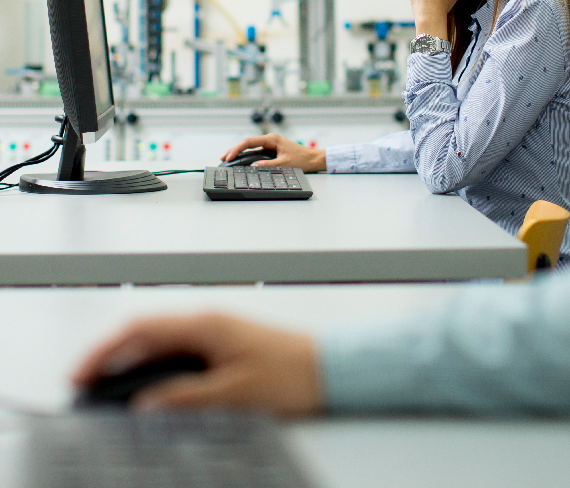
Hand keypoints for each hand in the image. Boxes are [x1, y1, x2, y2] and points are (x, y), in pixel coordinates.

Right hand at [71, 313, 320, 415]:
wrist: (330, 367)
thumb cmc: (292, 373)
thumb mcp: (232, 394)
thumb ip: (185, 399)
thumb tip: (144, 406)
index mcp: (206, 324)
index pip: (140, 328)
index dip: (104, 350)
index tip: (80, 374)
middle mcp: (209, 321)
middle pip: (145, 332)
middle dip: (111, 356)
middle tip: (86, 386)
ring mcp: (216, 331)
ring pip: (160, 342)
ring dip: (132, 362)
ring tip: (109, 390)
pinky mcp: (225, 344)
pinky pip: (178, 350)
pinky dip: (155, 366)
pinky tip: (149, 387)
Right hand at [221, 133, 325, 171]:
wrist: (313, 159)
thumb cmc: (302, 160)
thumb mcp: (284, 164)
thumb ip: (268, 165)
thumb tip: (254, 167)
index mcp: (272, 139)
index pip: (249, 141)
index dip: (237, 149)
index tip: (229, 157)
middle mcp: (269, 139)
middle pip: (247, 143)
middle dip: (234, 149)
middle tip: (222, 158)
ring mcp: (270, 144)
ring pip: (250, 147)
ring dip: (239, 152)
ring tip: (227, 159)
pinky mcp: (271, 150)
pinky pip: (255, 151)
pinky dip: (246, 155)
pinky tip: (239, 160)